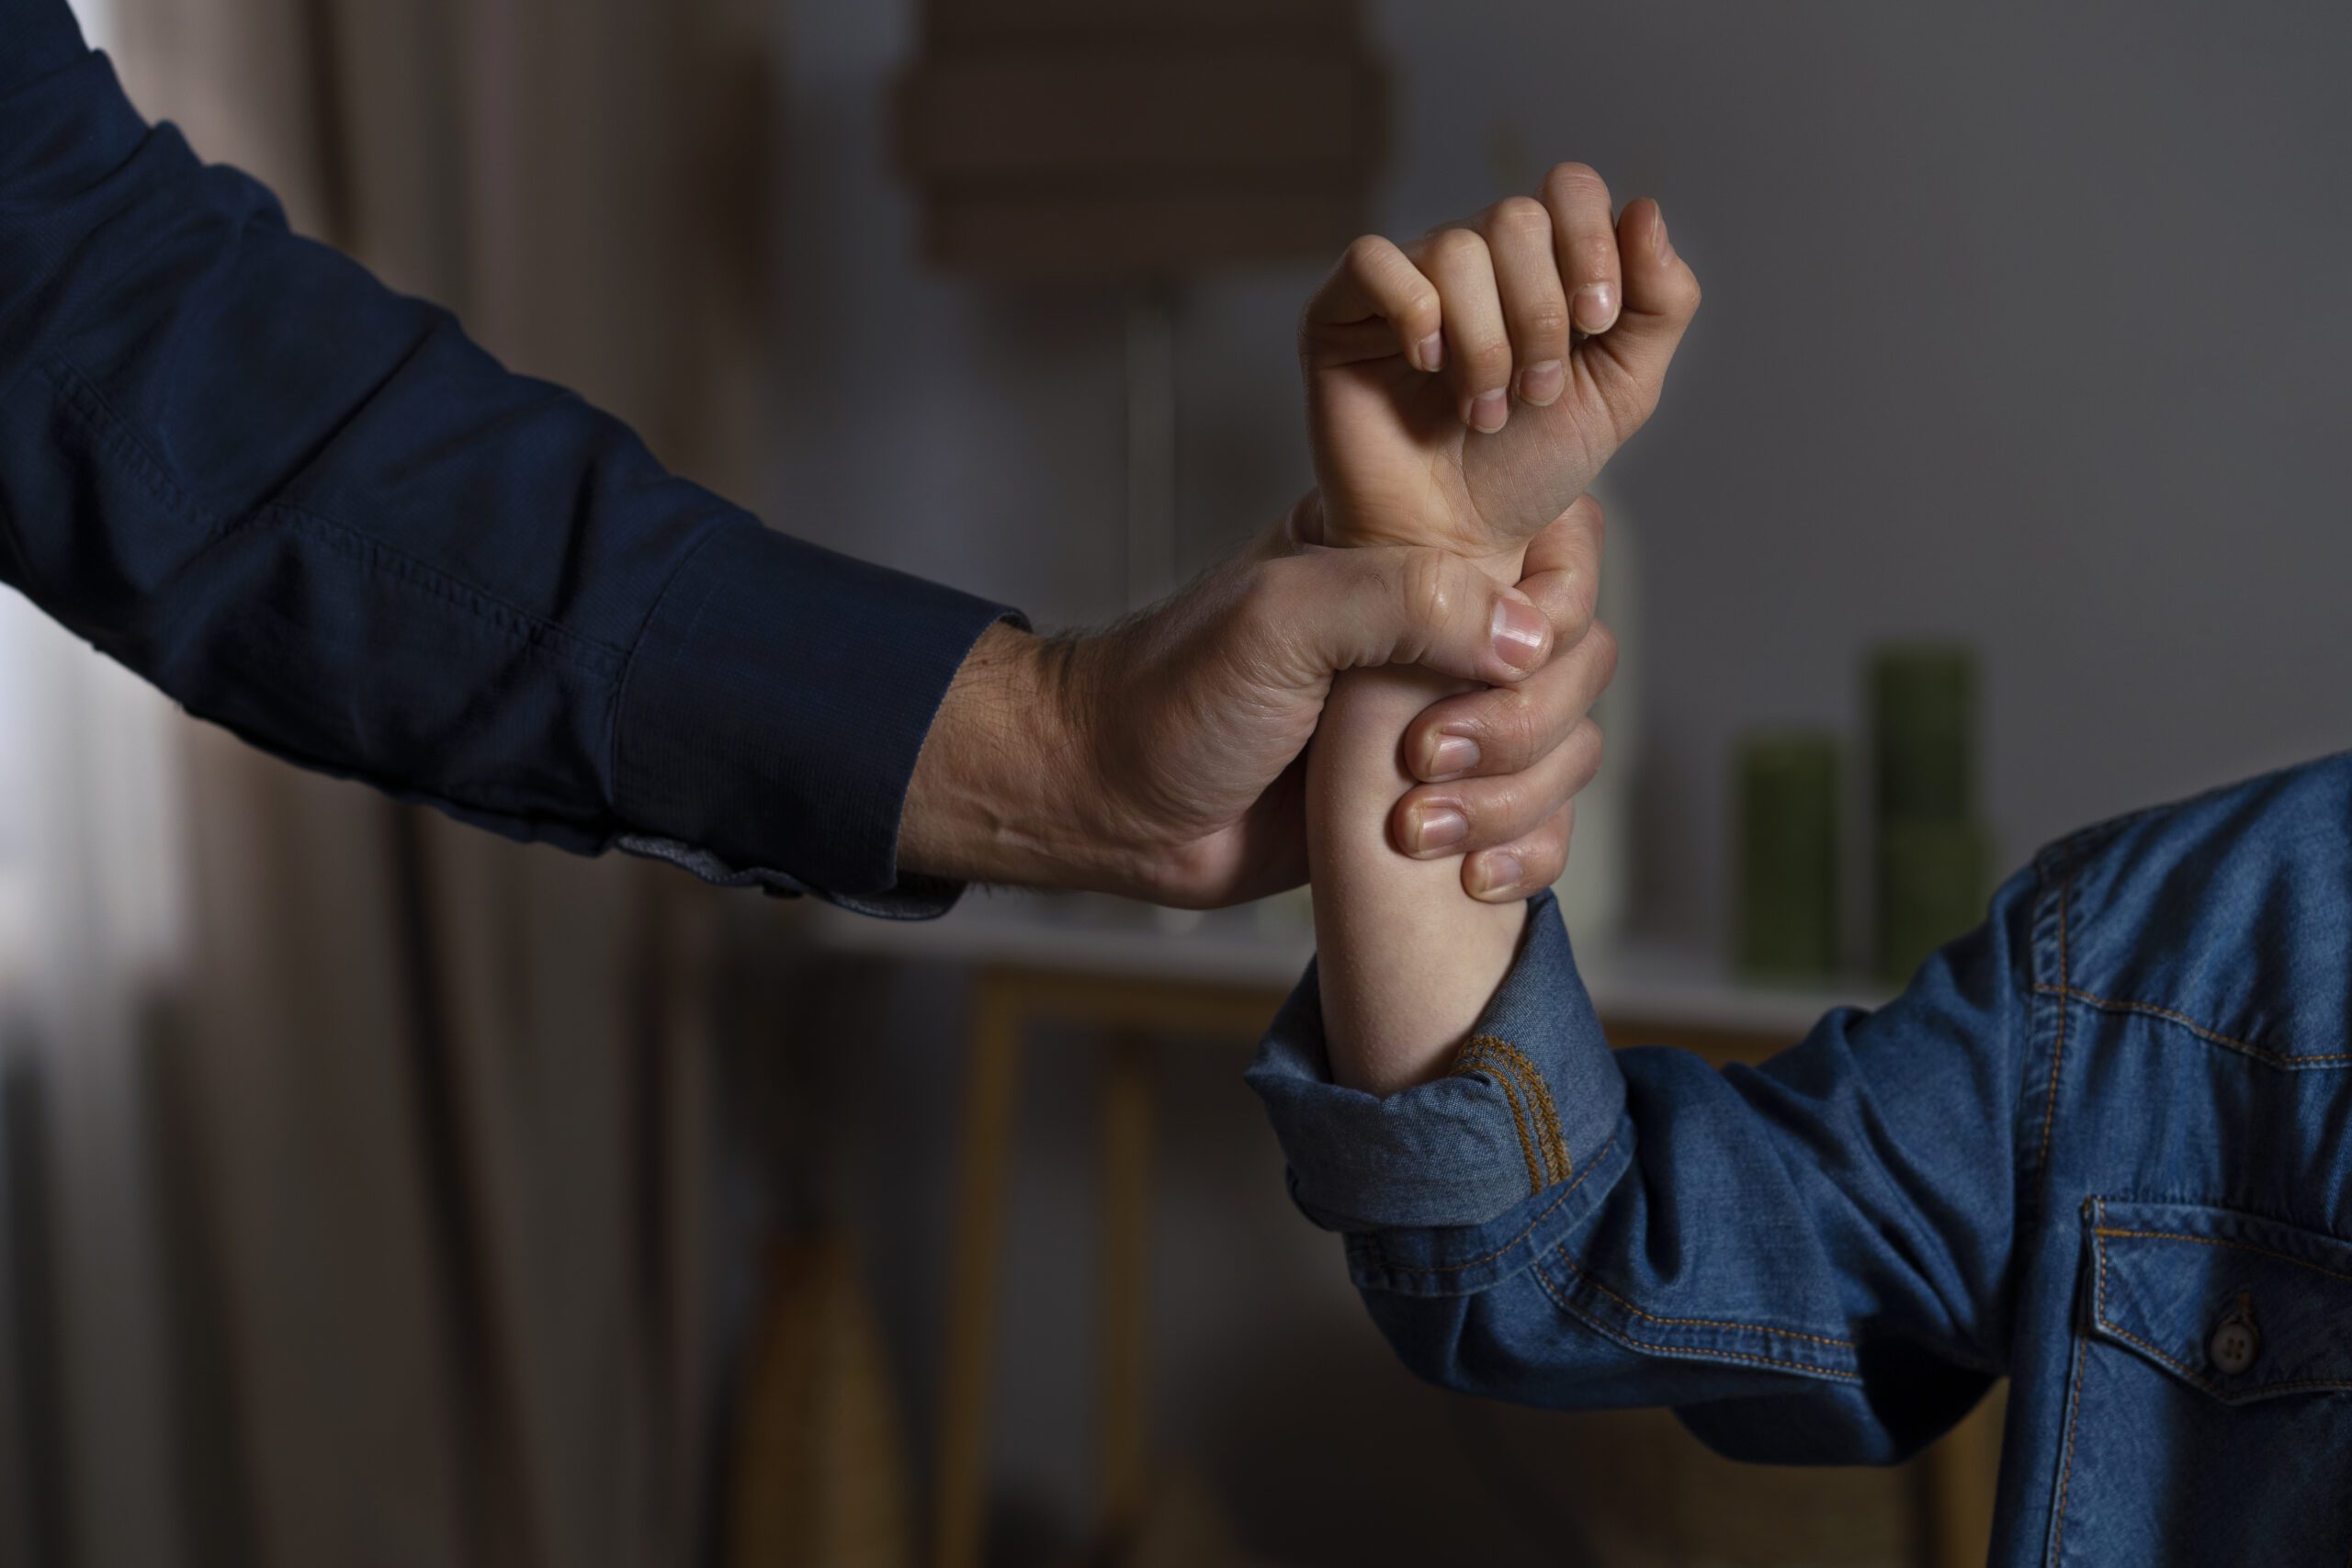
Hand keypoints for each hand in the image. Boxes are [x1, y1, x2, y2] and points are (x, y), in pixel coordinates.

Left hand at [897, 495, 1610, 907]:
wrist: (1114, 806)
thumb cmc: (1173, 697)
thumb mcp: (1279, 618)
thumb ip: (1403, 600)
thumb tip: (1529, 636)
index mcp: (1412, 554)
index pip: (1556, 550)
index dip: (1551, 610)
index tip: (1488, 663)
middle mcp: (1442, 631)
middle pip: (1578, 660)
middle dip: (1523, 725)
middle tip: (1424, 757)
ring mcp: (1446, 719)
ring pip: (1567, 749)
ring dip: (1514, 800)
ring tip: (1413, 828)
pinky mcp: (1439, 804)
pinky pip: (1539, 826)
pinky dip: (1526, 854)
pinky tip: (1470, 876)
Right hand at [1302, 164, 1699, 562]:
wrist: (1454, 544)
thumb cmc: (1527, 471)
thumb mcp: (1621, 392)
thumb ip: (1659, 306)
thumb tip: (1646, 209)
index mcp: (1540, 264)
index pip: (1568, 190)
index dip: (1591, 244)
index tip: (1596, 324)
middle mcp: (1473, 260)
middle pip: (1516, 218)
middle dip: (1540, 315)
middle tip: (1535, 393)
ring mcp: (1405, 280)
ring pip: (1456, 248)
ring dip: (1485, 343)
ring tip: (1482, 411)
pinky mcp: (1341, 310)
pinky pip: (1374, 261)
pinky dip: (1414, 314)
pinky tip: (1426, 368)